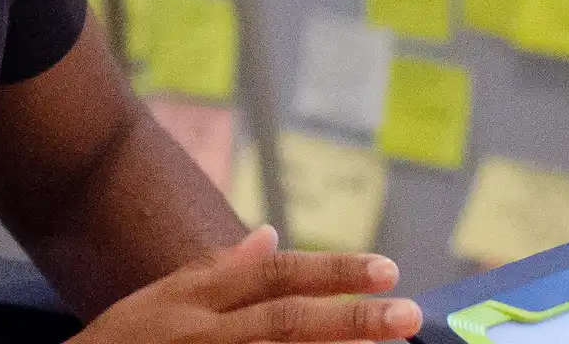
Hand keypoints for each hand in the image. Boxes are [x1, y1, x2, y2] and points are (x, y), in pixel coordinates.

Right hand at [70, 226, 421, 343]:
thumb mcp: (161, 299)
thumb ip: (218, 269)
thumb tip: (270, 234)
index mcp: (197, 301)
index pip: (275, 276)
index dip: (333, 271)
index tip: (388, 271)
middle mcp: (204, 336)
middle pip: (286, 321)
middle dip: (351, 318)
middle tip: (407, 315)